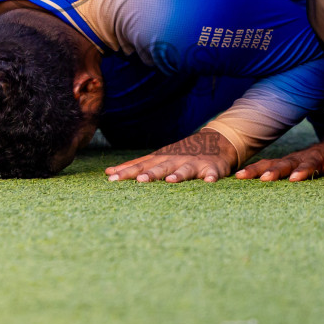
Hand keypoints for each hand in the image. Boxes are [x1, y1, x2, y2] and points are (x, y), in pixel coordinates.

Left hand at [105, 129, 237, 182]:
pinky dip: (211, 177)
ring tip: (170, 180)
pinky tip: (209, 182)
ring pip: (185, 169)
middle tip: (138, 180)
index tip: (110, 178)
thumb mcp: (158, 157)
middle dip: (150, 174)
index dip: (126, 172)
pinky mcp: (211, 168)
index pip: (140, 166)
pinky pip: (211, 174)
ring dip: (178, 175)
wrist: (215, 141)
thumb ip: (135, 166)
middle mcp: (174, 160)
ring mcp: (193, 163)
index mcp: (161, 159)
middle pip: (160, 167)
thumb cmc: (180, 154)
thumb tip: (108, 172)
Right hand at [235, 139, 323, 181]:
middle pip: (286, 163)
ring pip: (273, 163)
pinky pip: (269, 165)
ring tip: (240, 176)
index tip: (294, 179)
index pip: (310, 163)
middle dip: (274, 170)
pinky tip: (240, 176)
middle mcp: (302, 156)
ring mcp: (292, 159)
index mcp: (319, 155)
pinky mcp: (286, 163)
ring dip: (257, 169)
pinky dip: (255, 169)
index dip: (303, 170)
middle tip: (263, 179)